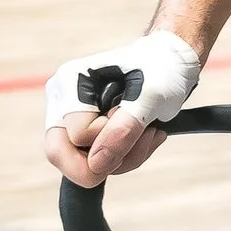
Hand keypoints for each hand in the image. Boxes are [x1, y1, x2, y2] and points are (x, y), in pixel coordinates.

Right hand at [42, 31, 201, 188]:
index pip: (77, 134)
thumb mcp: (151, 97)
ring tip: (150, 133)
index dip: (109, 135)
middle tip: (141, 140)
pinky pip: (92, 163)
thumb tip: (95, 165)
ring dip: (124, 158)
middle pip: (59, 153)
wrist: (170, 66)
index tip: (135, 115)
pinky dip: (124, 158)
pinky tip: (144, 137)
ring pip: (80, 163)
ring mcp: (69, 117)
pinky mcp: (82, 133)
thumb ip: (123, 129)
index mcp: (70, 82)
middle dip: (107, 160)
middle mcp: (61, 100)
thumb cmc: (161, 71)